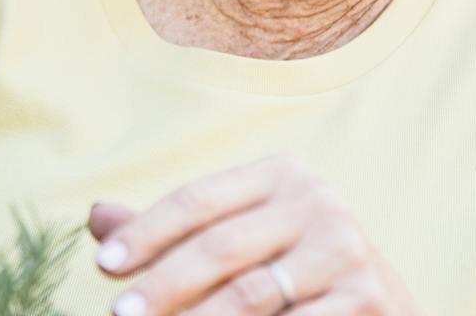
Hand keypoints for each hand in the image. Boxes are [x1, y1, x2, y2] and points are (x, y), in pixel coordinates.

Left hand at [87, 154, 420, 315]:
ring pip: (251, 294)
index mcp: (280, 174)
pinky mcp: (368, 298)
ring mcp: (346, 250)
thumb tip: (96, 216)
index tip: (104, 266)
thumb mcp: (237, 236)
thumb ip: (172, 232)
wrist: (380, 302)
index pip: (197, 200)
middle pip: (220, 246)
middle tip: (120, 314)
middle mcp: (317, 202)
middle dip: (164, 285)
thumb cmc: (289, 265)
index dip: (147, 232)